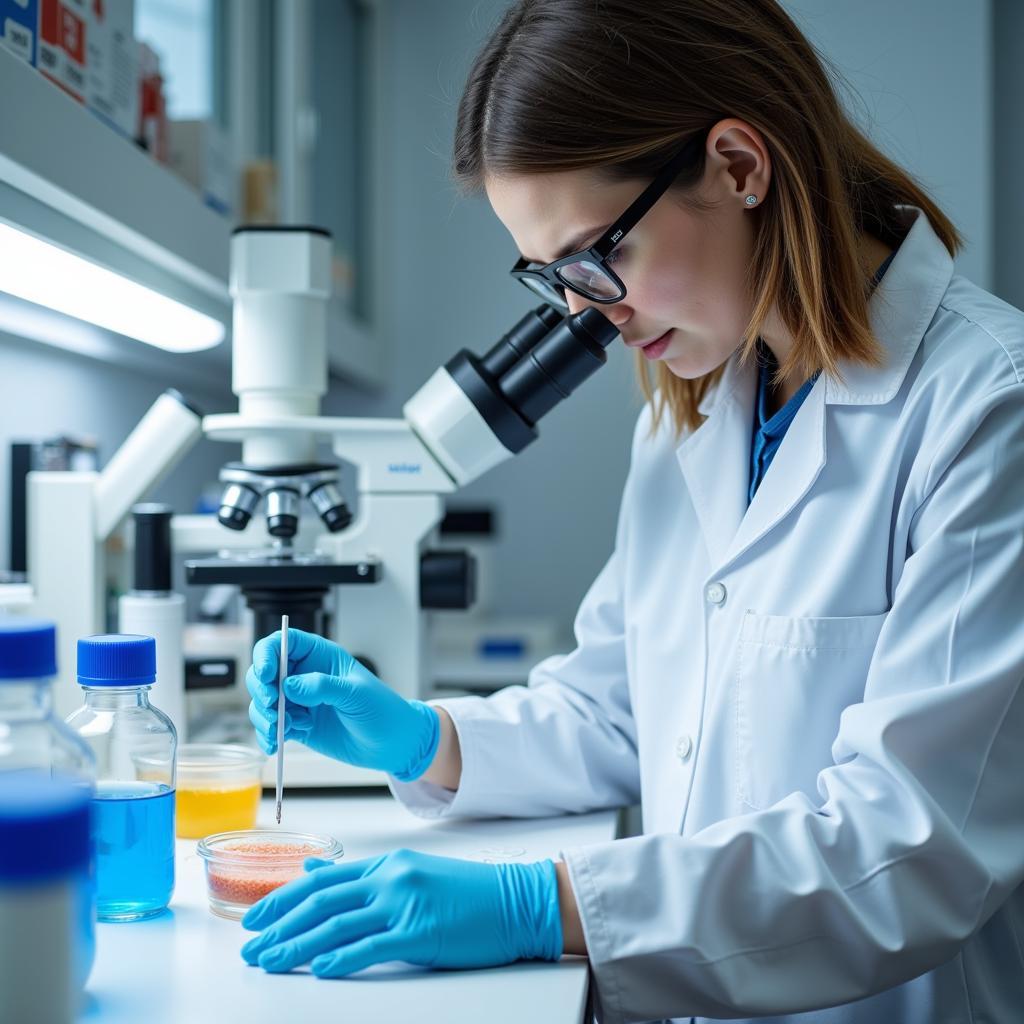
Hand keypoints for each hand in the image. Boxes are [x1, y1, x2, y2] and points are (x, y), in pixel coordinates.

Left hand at [240, 849, 561, 976]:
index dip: (282, 899)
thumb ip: (361, 877)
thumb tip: (312, 872)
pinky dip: (340, 958)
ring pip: (337, 924)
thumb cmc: (465, 892)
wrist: (514, 900)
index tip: (255, 919)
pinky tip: (317, 969)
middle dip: (278, 925)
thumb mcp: (409, 873)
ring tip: (269, 961)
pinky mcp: (420, 932)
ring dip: (296, 945)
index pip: (321, 881)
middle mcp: (390, 878)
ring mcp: (405, 903)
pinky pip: (371, 946)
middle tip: (249, 947)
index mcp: (386, 864)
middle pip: (321, 902)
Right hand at [245, 629, 439, 780]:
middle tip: (273, 705)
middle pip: (265, 673)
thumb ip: (323, 686)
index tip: (266, 672)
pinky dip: (267, 735)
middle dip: (261, 689)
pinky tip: (275, 744)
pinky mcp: (298, 726)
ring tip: (279, 730)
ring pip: (264, 702)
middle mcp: (306, 676)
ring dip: (263, 716)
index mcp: (320, 656)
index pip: (283, 643)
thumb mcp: (356, 694)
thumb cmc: (383, 710)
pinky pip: (271, 727)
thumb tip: (290, 685)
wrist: (393, 744)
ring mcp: (299, 702)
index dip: (268, 653)